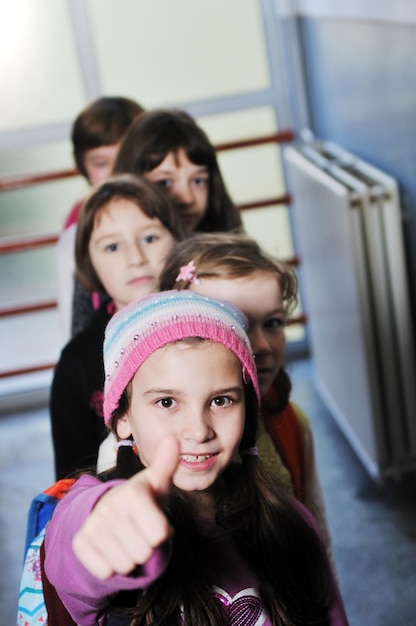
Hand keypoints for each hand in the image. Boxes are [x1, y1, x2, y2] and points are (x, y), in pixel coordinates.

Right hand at [73, 436, 179, 578]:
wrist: (110, 508)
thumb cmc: (143, 498)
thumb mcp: (157, 483)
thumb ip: (167, 464)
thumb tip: (173, 438)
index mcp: (132, 492)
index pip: (159, 535)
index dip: (162, 534)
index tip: (154, 521)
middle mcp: (109, 506)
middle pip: (143, 553)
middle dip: (146, 548)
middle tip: (140, 532)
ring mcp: (92, 524)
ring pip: (124, 565)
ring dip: (130, 559)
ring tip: (128, 540)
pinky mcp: (79, 542)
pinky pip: (104, 571)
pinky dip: (111, 566)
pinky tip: (112, 548)